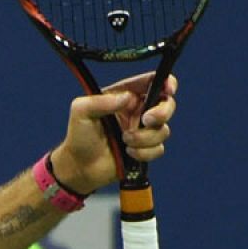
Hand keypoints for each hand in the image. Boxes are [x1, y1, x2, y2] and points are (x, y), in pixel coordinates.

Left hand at [51, 72, 177, 192]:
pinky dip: (143, 152)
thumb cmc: (79, 136)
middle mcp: (137, 111)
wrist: (80, 166)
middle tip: (147, 120)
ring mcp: (143, 130)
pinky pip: (158, 149)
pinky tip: (128, 153)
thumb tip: (128, 97)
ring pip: (163, 130)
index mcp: (124, 95)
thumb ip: (100, 101)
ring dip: (144, 137)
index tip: (168, 89)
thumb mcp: (81, 112)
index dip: (166, 82)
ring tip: (124, 140)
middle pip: (167, 104)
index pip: (151, 82)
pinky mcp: (146, 149)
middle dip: (162, 112)